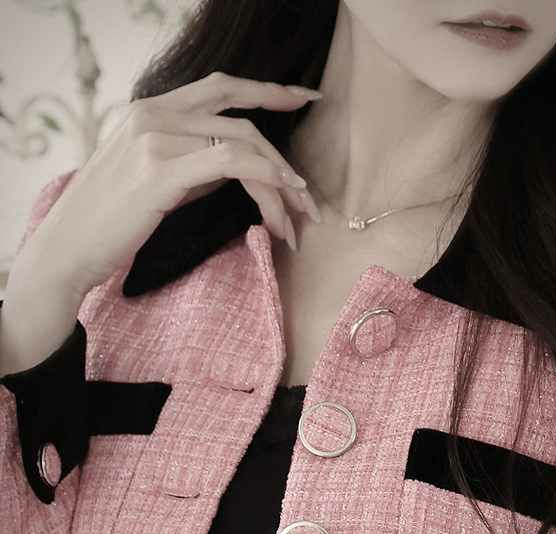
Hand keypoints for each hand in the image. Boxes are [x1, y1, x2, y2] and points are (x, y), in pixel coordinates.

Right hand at [19, 71, 323, 302]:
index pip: (221, 87)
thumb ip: (194, 162)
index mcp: (151, 108)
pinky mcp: (159, 170)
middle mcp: (153, 113)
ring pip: (242, 145)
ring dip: (279, 186)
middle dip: (283, 158)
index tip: (307, 97)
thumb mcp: (157, 179)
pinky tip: (280, 203)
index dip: (268, 90)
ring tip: (296, 222)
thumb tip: (241, 165)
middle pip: (240, 119)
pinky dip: (264, 179)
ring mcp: (155, 137)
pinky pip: (230, 162)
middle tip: (310, 200)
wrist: (69, 248)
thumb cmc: (113, 220)